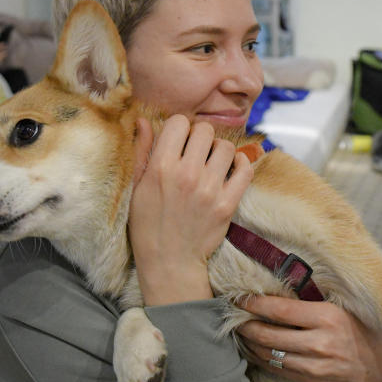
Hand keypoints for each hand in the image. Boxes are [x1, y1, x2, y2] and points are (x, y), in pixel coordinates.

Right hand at [129, 115, 252, 304]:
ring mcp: (210, 190)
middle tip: (196, 152)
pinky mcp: (228, 204)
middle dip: (200, 137)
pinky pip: (245, 169)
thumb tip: (144, 120)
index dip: (179, 128)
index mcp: (160, 168)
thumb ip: (141, 150)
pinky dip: (241, 163)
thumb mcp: (136, 187)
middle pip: (205, 131)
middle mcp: (187, 175)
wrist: (169, 261)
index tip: (179, 141)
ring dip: (219, 150)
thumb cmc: (148, 223)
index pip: (179, 122)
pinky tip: (232, 167)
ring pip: (226, 147)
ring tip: (211, 162)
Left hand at [236, 295, 381, 381]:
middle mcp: (319, 342)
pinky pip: (276, 369)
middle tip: (232, 315)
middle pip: (269, 334)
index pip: (280, 310)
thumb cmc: (359, 328)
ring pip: (269, 354)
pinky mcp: (310, 379)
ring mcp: (314, 365)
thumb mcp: (341, 307)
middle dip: (245, 325)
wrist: (378, 367)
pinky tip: (253, 349)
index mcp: (327, 317)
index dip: (255, 304)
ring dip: (249, 342)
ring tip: (239, 331)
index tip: (239, 298)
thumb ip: (312, 300)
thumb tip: (276, 287)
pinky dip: (260, 358)